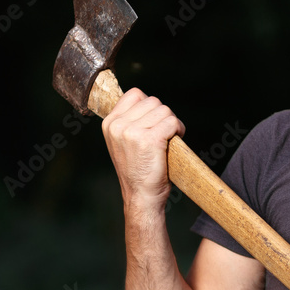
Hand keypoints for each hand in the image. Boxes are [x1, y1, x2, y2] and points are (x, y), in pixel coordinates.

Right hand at [101, 87, 185, 209]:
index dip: (150, 106)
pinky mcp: (150, 140)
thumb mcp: (123, 142)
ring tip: (169, 139)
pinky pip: (172, 122)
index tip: (153, 122)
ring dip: (173, 123)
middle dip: (163, 115)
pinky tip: (175, 141)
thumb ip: (129, 121)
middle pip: (153, 101)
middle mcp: (118, 125)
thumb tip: (148, 103)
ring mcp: (132, 132)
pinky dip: (179, 130)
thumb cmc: (137, 170)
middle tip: (164, 133)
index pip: (135, 94)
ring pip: (165, 110)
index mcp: (109, 123)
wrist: (141, 196)